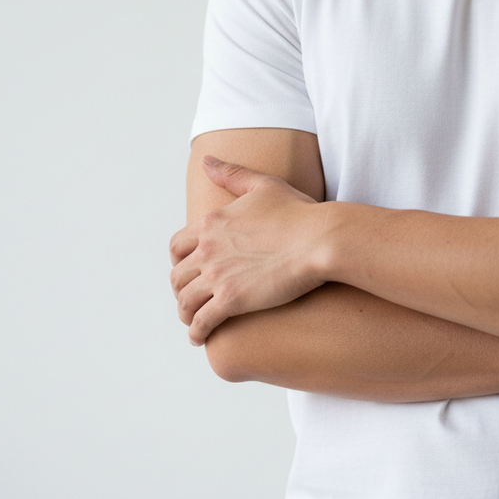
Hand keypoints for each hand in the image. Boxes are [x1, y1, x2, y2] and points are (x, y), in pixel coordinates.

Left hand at [169, 156, 327, 345]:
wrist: (321, 239)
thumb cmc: (300, 212)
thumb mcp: (264, 185)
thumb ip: (232, 174)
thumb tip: (206, 160)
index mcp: (211, 223)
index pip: (178, 246)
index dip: (180, 261)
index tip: (188, 270)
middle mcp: (207, 249)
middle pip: (177, 276)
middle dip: (181, 289)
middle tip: (191, 298)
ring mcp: (217, 276)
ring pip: (185, 301)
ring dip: (185, 313)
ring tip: (193, 322)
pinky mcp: (231, 300)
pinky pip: (201, 322)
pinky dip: (196, 332)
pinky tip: (200, 338)